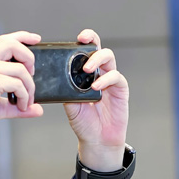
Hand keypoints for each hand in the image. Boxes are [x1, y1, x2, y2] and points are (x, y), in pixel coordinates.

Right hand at [0, 31, 44, 142]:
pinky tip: (21, 107)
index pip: (4, 40)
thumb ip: (16, 106)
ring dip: (30, 87)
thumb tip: (38, 109)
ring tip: (26, 102)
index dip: (22, 36)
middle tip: (32, 74)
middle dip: (29, 56)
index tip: (35, 39)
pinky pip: (17, 84)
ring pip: (20, 69)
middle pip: (12, 44)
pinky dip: (24, 96)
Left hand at [64, 29, 128, 170]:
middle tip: (82, 44)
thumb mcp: (69, 105)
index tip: (78, 38)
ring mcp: (110, 80)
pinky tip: (96, 86)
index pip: (86, 52)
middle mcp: (99, 73)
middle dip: (92, 41)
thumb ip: (67, 90)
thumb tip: (58, 78)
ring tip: (86, 69)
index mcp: (85, 74)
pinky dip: (105, 79)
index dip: (85, 41)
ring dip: (97, 59)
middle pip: (100, 48)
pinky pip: (116, 77)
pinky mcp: (121, 89)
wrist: (96, 140)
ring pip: (109, 58)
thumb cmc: (83, 122)